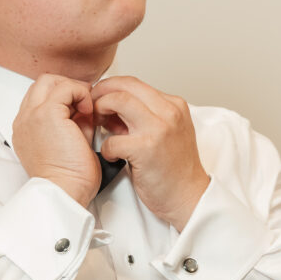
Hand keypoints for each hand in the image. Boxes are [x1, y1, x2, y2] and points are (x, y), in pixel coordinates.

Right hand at [12, 74, 100, 206]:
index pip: (41, 97)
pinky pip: (65, 88)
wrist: (64, 191)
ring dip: (72, 89)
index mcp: (26, 129)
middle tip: (84, 104)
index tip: (80, 111)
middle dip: (66, 87)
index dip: (63, 98)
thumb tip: (85, 109)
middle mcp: (24, 120)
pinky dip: (80, 94)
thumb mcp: (68, 143)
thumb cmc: (68, 179)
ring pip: (49, 80)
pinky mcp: (46, 114)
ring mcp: (32, 115)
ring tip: (85, 109)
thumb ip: (73, 122)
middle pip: (42, 83)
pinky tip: (88, 112)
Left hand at [91, 75, 209, 230]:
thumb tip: (113, 107)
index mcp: (174, 105)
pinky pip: (112, 139)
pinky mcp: (146, 149)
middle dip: (101, 93)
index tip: (99, 98)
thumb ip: (145, 116)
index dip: (111, 88)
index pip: (134, 83)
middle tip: (91, 107)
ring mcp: (158, 129)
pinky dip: (105, 148)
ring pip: (118, 101)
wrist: (189, 197)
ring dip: (100, 111)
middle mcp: (168, 112)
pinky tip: (112, 156)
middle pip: (125, 86)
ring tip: (98, 126)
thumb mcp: (168, 132)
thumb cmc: (175, 169)